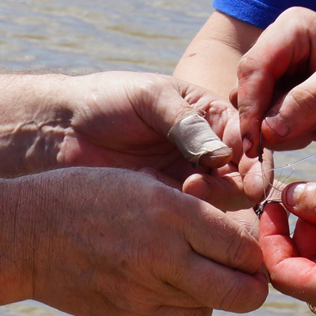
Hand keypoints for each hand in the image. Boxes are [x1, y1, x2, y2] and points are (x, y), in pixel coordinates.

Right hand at [19, 167, 268, 315]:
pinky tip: (179, 286)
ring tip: (206, 270)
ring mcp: (145, 289)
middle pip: (242, 290)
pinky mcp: (130, 314)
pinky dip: (193, 306)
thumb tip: (238, 231)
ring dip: (219, 291)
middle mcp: (163, 252)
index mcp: (169, 210)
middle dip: (254, 284)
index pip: (242, 245)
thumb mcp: (142, 183)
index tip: (253, 244)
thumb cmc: (86, 195)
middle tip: (249, 272)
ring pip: (215, 306)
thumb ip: (191, 208)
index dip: (257, 249)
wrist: (27, 233)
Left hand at [56, 71, 263, 210]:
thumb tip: (223, 154)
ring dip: (214, 200)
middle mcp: (206, 149)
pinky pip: (194, 216)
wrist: (61, 130)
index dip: (254, 158)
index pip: (249, 138)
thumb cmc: (106, 101)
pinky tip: (171, 207)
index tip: (248, 175)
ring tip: (184, 190)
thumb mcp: (149, 99)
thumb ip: (186, 123)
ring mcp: (189, 178)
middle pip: (243, 175)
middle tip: (199, 183)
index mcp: (210, 115)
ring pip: (224, 200)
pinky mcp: (168, 204)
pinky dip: (193, 216)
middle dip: (234, 183)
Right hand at [235, 8, 315, 155]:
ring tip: (300, 140)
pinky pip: (271, 130)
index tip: (254, 140)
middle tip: (268, 151)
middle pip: (246, 91)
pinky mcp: (293, 109)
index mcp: (293, 30)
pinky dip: (281, 142)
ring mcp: (286, 83)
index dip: (250, 103)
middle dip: (255, 123)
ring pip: (255, 114)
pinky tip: (307, 139)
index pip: (254, 66)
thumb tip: (267, 129)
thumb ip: (308, 101)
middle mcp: (283, 53)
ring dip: (269, 136)